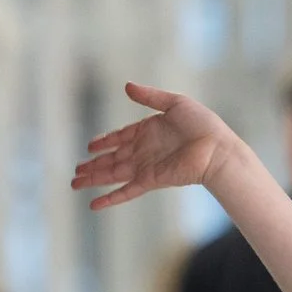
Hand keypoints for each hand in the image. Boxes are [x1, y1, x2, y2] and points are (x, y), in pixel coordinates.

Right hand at [71, 82, 246, 209]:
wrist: (217, 149)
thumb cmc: (203, 125)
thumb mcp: (175, 103)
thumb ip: (149, 97)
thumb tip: (126, 86)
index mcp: (149, 130)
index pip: (121, 137)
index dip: (105, 141)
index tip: (90, 146)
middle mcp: (145, 150)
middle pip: (112, 158)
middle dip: (93, 165)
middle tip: (76, 171)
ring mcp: (146, 166)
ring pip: (113, 175)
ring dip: (94, 179)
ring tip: (74, 183)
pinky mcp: (151, 180)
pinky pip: (126, 191)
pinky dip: (110, 199)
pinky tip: (94, 205)